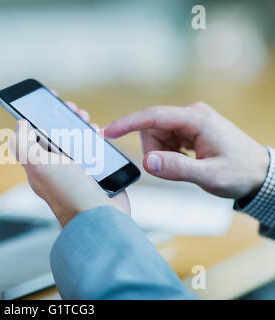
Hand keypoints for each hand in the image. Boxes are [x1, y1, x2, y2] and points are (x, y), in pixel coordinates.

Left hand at [9, 118, 129, 227]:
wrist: (99, 216)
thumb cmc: (67, 192)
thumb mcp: (37, 164)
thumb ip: (24, 144)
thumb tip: (20, 125)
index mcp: (39, 165)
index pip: (34, 134)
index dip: (39, 115)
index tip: (48, 98)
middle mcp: (57, 167)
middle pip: (57, 134)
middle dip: (63, 117)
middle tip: (71, 109)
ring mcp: (76, 170)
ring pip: (76, 140)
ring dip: (80, 125)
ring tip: (85, 119)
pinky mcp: (95, 172)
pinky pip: (93, 149)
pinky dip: (95, 138)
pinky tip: (97, 134)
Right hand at [104, 102, 269, 198]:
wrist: (260, 173)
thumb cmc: (241, 172)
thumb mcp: (210, 176)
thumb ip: (178, 169)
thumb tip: (148, 162)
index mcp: (196, 119)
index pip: (153, 116)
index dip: (127, 124)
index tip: (107, 132)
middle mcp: (192, 115)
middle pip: (152, 129)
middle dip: (155, 151)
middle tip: (177, 168)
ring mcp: (190, 121)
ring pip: (157, 136)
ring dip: (164, 154)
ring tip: (188, 164)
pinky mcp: (190, 128)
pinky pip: (166, 139)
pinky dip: (170, 153)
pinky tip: (189, 160)